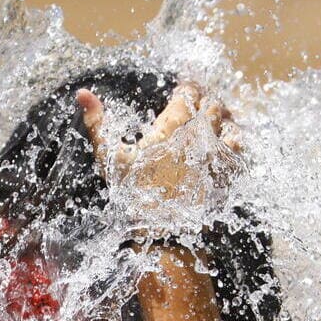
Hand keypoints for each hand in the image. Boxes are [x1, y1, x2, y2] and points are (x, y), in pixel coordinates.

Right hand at [75, 83, 241, 200]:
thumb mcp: (109, 158)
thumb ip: (97, 123)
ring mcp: (214, 156)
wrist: (159, 232)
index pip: (187, 96)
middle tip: (202, 98)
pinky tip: (231, 139)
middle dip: (206, 99)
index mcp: (171, 128)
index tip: (184, 87)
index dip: (187, 88)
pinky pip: (238, 151)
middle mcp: (197, 137)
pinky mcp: (224, 175)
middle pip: (211, 107)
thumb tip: (81, 93)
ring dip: (225, 116)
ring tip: (220, 113)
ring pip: (229, 125)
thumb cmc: (131, 194)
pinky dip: (235, 140)